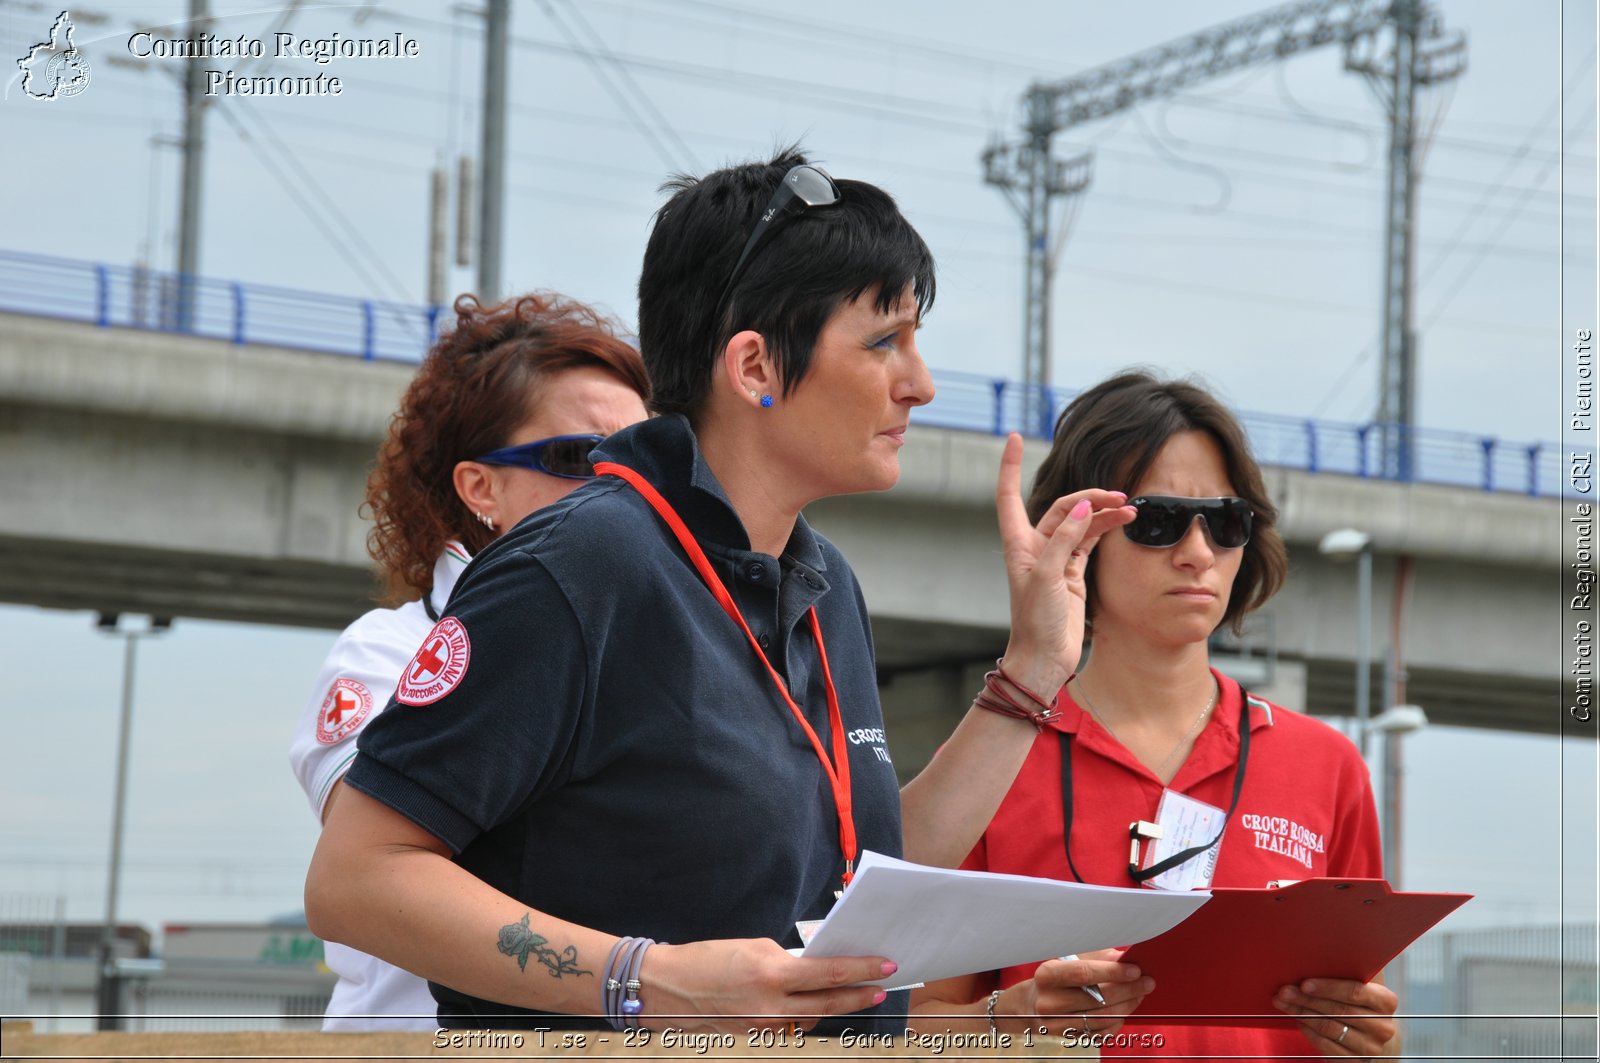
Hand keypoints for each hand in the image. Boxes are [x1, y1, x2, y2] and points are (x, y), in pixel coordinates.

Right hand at [641, 938, 894, 1033]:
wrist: (667, 988)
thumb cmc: (706, 960)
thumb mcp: (752, 949)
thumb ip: (786, 960)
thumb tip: (813, 967)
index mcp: (772, 973)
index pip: (830, 973)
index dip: (861, 970)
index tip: (884, 965)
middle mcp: (772, 1005)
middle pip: (829, 1002)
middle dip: (860, 994)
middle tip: (881, 986)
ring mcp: (764, 1027)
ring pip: (810, 1018)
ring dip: (831, 1006)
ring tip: (850, 994)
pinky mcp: (755, 1039)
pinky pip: (789, 1027)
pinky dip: (802, 1016)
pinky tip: (807, 1005)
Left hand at [993, 432, 1134, 693]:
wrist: (1045, 659)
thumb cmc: (1036, 622)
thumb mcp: (1047, 577)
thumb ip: (1064, 540)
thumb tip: (1082, 508)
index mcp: (1018, 544)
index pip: (1009, 495)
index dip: (1010, 466)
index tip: (1014, 437)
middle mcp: (1034, 547)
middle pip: (1061, 507)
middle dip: (1088, 497)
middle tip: (1119, 497)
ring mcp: (1055, 558)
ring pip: (1080, 523)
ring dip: (1102, 513)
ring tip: (1129, 508)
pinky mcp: (1072, 572)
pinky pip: (1090, 540)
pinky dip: (1105, 529)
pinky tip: (1122, 522)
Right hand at [1006, 949, 1152, 1034]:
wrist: (1029, 1006)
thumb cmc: (1055, 978)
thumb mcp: (1068, 960)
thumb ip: (1096, 957)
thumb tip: (1125, 957)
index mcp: (1046, 975)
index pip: (1083, 973)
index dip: (1113, 972)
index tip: (1135, 970)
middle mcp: (1048, 1003)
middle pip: (1098, 999)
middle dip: (1128, 989)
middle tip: (1147, 982)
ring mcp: (1057, 1025)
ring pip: (1103, 1018)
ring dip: (1127, 1006)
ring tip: (1139, 994)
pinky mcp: (1067, 1040)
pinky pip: (1101, 1033)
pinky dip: (1117, 1021)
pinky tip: (1124, 1009)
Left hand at [1273, 977, 1398, 1058]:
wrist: (1370, 1034)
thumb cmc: (1359, 999)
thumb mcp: (1361, 982)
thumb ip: (1350, 967)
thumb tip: (1325, 941)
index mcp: (1386, 1001)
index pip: (1355, 992)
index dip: (1328, 987)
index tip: (1304, 983)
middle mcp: (1383, 1026)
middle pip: (1338, 1010)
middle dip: (1307, 999)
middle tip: (1284, 991)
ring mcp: (1371, 1047)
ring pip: (1330, 1027)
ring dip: (1302, 1013)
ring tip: (1283, 1002)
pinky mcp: (1357, 1061)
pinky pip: (1327, 1046)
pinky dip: (1309, 1031)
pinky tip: (1298, 1020)